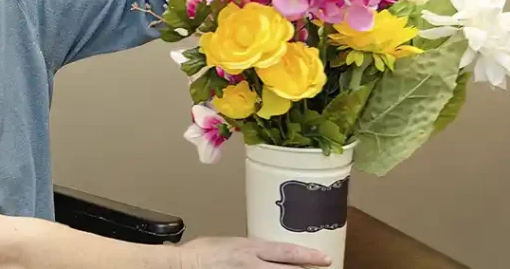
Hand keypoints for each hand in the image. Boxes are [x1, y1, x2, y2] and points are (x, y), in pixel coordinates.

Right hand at [178, 236, 330, 267]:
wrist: (183, 265)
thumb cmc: (198, 254)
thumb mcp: (226, 243)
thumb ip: (244, 247)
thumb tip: (254, 251)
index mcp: (249, 247)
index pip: (285, 252)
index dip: (307, 255)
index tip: (324, 257)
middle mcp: (252, 263)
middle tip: (326, 267)